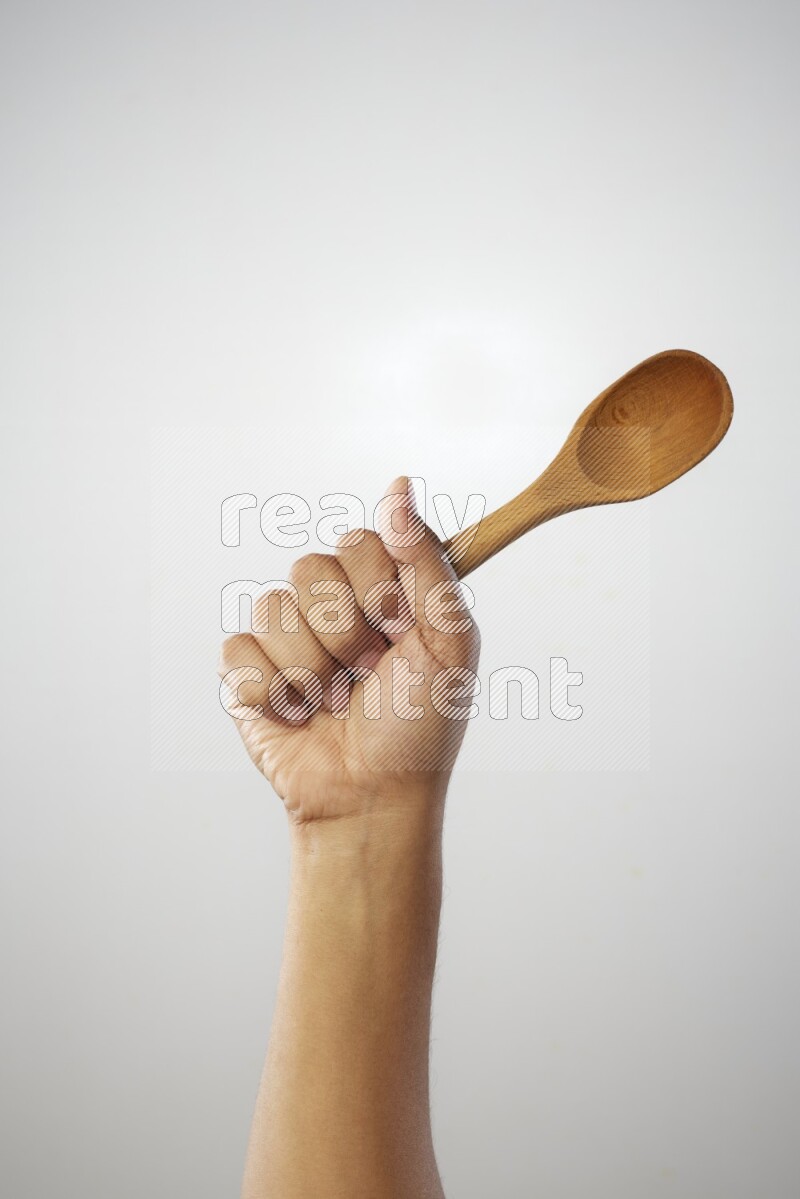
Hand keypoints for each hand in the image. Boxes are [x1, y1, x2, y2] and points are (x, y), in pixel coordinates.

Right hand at [219, 477, 479, 824]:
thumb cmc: (419, 727)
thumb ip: (426, 560)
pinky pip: (239, 649)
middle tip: (368, 675)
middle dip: (346, 636)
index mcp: (382, 591)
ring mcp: (287, 637)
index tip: (399, 633)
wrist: (373, 798)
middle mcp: (332, 605)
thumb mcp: (448, 640)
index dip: (377, 592)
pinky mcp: (248, 671)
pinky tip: (298, 714)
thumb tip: (397, 486)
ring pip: (273, 608)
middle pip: (310, 570)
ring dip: (311, 670)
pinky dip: (272, 690)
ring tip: (334, 701)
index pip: (359, 542)